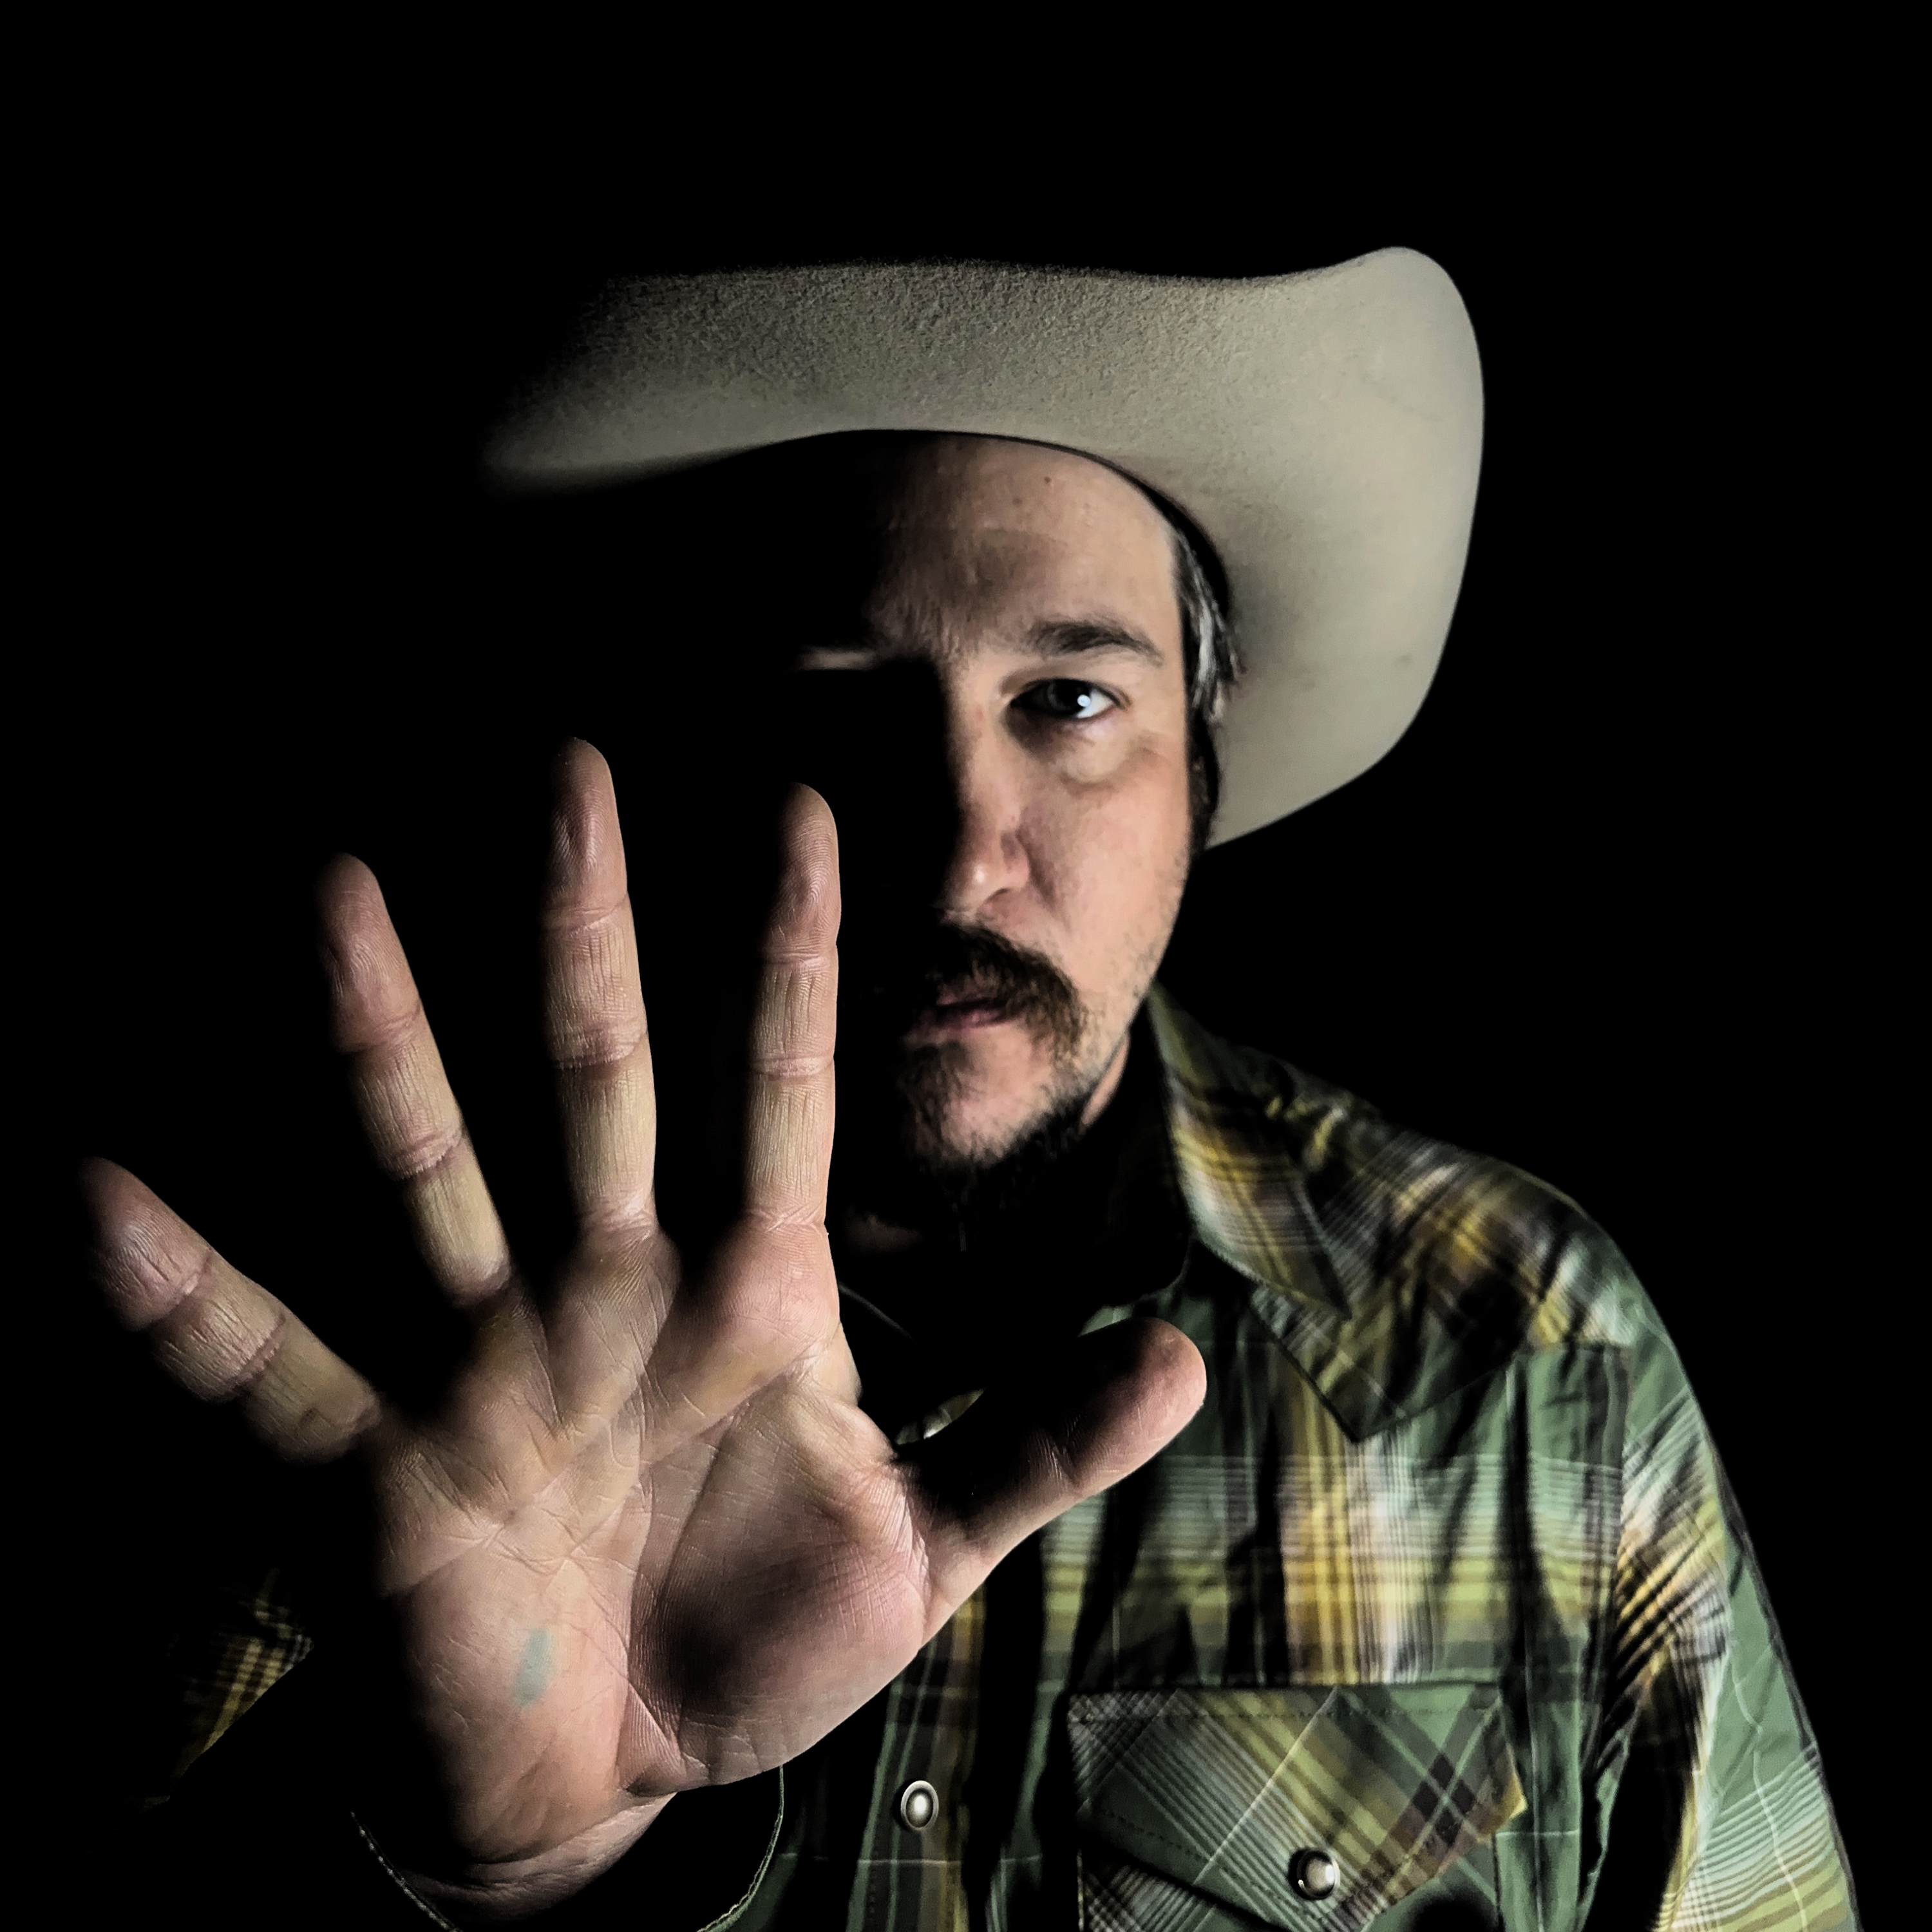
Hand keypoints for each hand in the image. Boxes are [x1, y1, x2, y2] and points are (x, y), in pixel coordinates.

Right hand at [83, 743, 1204, 1916]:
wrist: (617, 1781)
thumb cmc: (755, 1636)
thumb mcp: (923, 1543)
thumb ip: (1042, 1442)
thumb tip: (1186, 1361)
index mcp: (748, 1298)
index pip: (780, 1088)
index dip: (794, 957)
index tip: (806, 815)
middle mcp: (609, 1293)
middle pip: (599, 1077)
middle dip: (587, 927)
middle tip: (568, 763)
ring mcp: (490, 1365)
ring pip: (433, 1167)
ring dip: (383, 1034)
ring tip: (332, 888)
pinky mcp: (381, 1469)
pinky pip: (269, 1366)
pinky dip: (182, 1296)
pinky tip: (93, 1195)